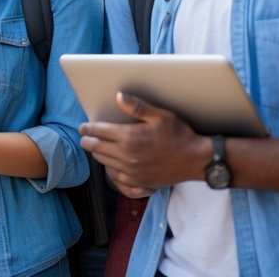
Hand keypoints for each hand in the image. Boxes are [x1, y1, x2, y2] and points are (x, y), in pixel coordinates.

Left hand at [78, 93, 211, 193]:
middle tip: (85, 135)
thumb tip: (118, 96)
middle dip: (87, 140)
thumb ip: (137, 107)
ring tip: (96, 146)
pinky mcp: (137, 182)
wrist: (196, 160)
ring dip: (97, 153)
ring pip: (103, 162)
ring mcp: (131, 171)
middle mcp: (127, 156)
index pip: (98, 131)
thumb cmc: (179, 135)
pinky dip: (109, 167)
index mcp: (129, 137)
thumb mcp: (160, 115)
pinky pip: (115, 176)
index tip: (82, 126)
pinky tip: (111, 162)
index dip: (87, 128)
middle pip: (96, 148)